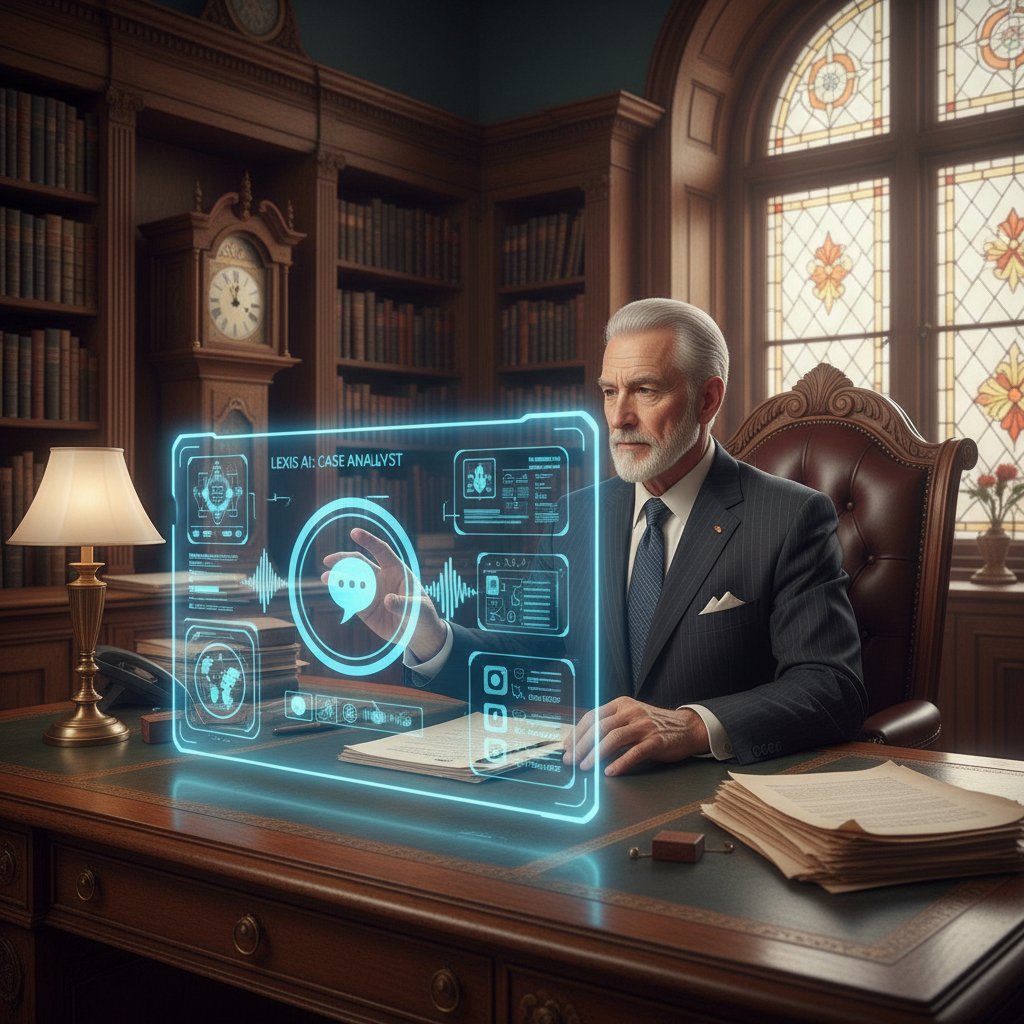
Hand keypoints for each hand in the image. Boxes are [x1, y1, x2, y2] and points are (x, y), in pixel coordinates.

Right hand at [321, 527, 445, 661]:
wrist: (417, 634)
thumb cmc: (422, 615)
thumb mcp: (418, 609)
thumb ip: (403, 604)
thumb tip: (387, 600)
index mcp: (397, 571)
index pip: (381, 551)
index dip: (368, 541)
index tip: (354, 533)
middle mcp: (381, 578)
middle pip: (359, 564)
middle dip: (344, 560)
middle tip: (328, 561)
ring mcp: (371, 592)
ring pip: (351, 581)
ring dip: (338, 578)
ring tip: (326, 578)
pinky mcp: (364, 608)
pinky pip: (349, 599)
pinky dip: (341, 595)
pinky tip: (333, 592)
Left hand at [564, 697, 709, 776]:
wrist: (687, 728)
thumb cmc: (654, 726)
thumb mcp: (630, 718)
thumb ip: (610, 725)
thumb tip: (583, 743)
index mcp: (621, 705)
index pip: (592, 716)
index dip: (577, 733)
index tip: (566, 747)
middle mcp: (631, 712)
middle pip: (600, 727)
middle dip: (582, 746)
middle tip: (571, 760)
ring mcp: (644, 726)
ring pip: (614, 738)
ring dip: (596, 754)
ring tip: (586, 767)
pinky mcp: (656, 741)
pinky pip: (634, 752)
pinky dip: (620, 763)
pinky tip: (610, 772)